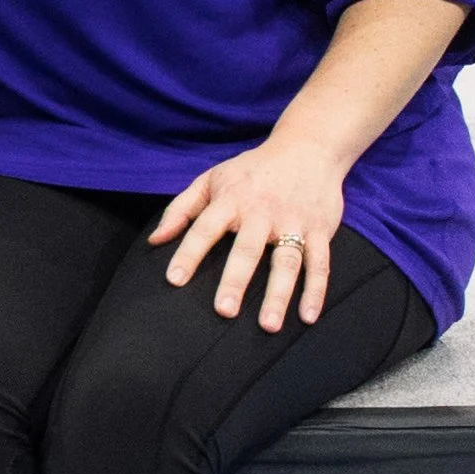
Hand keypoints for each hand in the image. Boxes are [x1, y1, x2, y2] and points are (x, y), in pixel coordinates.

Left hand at [149, 140, 345, 327]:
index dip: (189, 252)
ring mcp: (294, 222)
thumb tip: (154, 240)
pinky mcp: (320, 230)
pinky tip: (308, 317)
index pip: (205, 228)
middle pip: (248, 249)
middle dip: (236, 279)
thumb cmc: (252, 171)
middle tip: (224, 311)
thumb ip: (180, 209)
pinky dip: (316, 291)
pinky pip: (319, 263)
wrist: (309, 147)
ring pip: (287, 261)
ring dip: (279, 294)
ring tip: (269, 326)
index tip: (175, 279)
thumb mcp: (211, 179)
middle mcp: (263, 212)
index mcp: (232, 199)